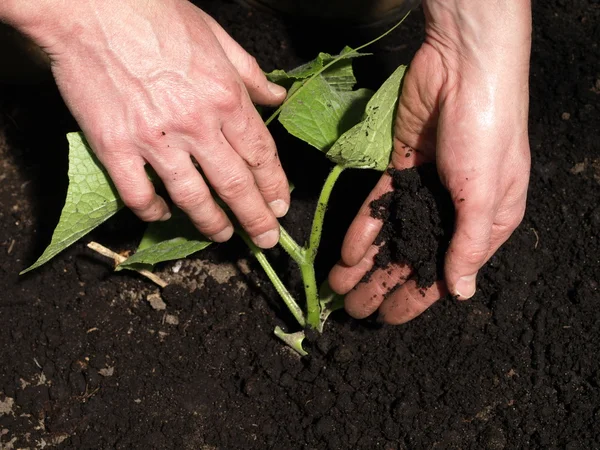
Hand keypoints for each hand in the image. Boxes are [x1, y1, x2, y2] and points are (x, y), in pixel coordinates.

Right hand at [11, 0, 288, 247]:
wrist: (89, 5)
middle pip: (234, 185)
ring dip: (211, 223)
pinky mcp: (115, 147)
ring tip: (222, 236)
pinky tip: (162, 215)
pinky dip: (152, 211)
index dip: (274, 186)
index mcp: (225, 97)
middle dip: (255, 218)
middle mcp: (196, 124)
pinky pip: (138, 194)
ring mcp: (155, 139)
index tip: (280, 207)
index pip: (260, 154)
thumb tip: (276, 99)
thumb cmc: (155, 13)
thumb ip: (250, 74)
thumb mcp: (217, 36)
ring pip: (192, 197)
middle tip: (265, 240)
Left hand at [329, 0, 531, 323]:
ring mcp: (423, 188)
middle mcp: (452, 210)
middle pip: (412, 257)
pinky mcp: (399, 167)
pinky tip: (344, 252)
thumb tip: (461, 293)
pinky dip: (362, 228)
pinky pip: (376, 205)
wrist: (462, 68)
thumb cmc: (486, 134)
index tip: (388, 320)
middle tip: (353, 311)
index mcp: (484, 223)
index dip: (417, 298)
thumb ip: (469, 245)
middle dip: (382, 285)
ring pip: (389, 235)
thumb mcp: (486, 195)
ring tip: (338, 288)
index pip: (446, 272)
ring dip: (365, 263)